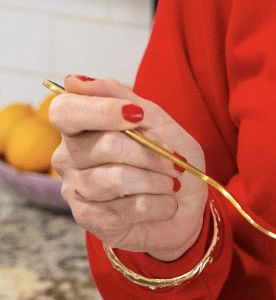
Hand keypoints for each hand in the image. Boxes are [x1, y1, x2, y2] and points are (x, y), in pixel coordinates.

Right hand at [50, 75, 207, 261]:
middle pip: (105, 146)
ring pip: (117, 179)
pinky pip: (125, 209)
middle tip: (175, 163)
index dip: (101, 111)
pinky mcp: (88, 219)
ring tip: (171, 184)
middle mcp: (69, 155)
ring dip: (158, 181)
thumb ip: (120, 97)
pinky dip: (157, 205)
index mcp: (80, 125)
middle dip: (151, 153)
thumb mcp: (156, 121)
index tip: (137, 115)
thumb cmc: (169, 159)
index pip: (65, 110)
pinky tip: (164, 204)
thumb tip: (74, 80)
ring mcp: (75, 189)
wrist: (186, 205)